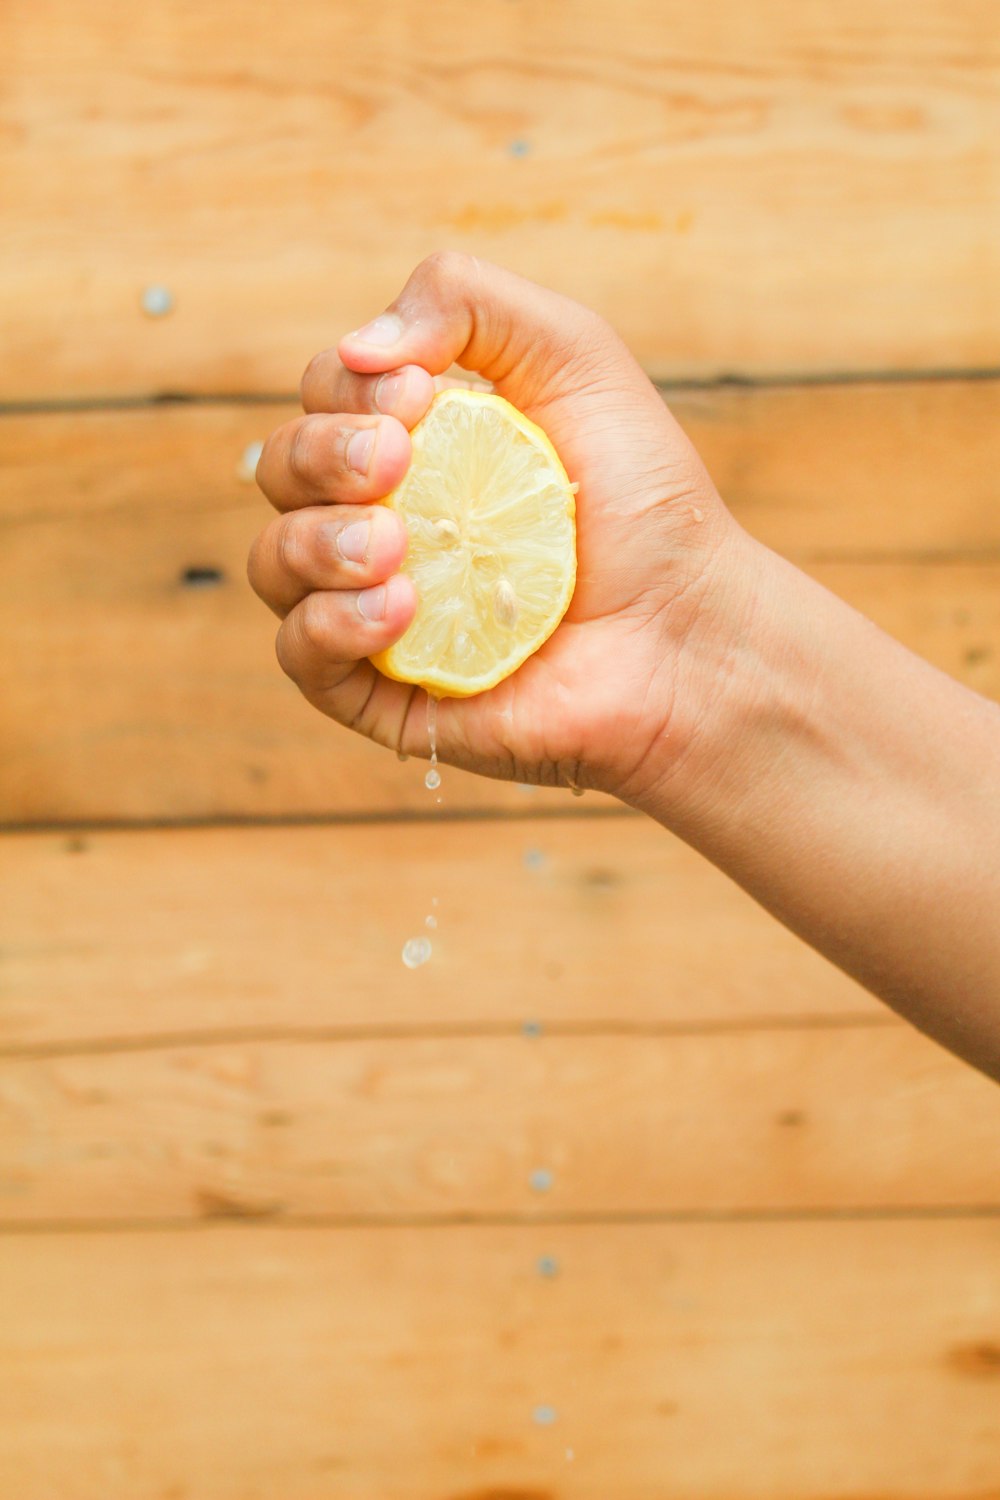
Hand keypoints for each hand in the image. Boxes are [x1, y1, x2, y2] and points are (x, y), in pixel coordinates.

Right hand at [248, 252, 750, 797]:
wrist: (687, 629)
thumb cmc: (642, 499)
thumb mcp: (573, 356)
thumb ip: (468, 301)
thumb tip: (355, 346)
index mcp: (416, 442)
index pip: (323, 396)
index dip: (346, 389)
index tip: (421, 398)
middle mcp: (383, 519)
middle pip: (280, 470)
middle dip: (322, 455)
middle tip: (396, 463)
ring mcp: (375, 606)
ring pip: (272, 563)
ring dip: (315, 540)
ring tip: (396, 544)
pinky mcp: (382, 690)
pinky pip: (298, 655)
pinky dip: (328, 623)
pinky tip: (398, 608)